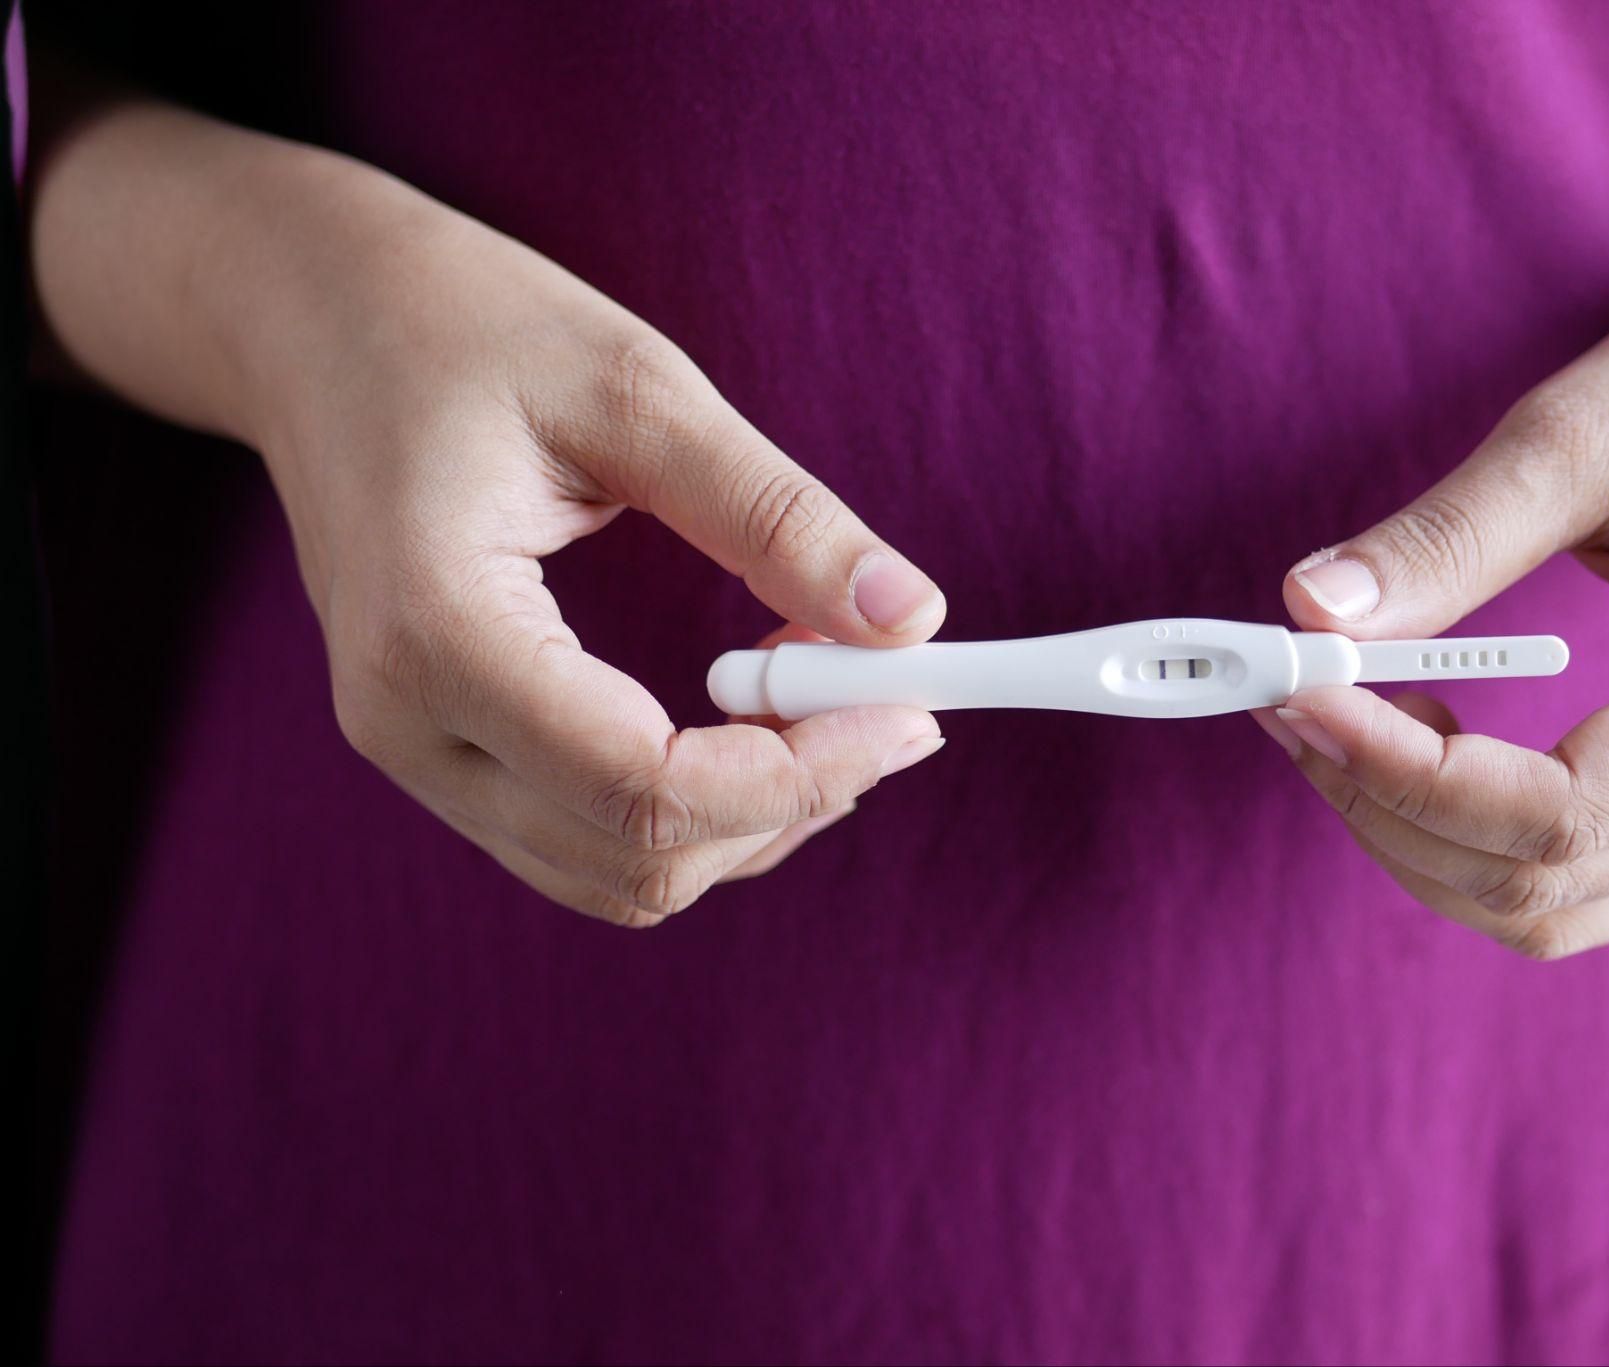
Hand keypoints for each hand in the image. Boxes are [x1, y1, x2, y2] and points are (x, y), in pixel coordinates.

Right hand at [241, 163, 949, 926]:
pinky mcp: (440, 745)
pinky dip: (694, 803)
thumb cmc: (459, 324)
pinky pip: (586, 834)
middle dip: (789, 800)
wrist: (306, 315)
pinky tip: (753, 712)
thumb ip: (774, 516)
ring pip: (617, 873)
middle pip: (637, 861)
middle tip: (886, 695)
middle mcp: (406, 724)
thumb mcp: (637, 388)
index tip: (908, 708)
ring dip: (748, 814)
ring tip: (824, 689)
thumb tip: (909, 622)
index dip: (800, 773)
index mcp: (437, 631)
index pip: (645, 791)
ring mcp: (412, 748)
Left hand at [1253, 240, 1608, 958]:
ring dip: (1410, 833)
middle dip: (1385, 802)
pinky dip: (1456, 828)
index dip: (1404, 772)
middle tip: (1283, 695)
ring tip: (1324, 716)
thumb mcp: (1583, 435)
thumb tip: (1307, 614)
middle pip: (1537, 880)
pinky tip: (1393, 740)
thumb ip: (1449, 539)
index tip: (1296, 691)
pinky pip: (1559, 870)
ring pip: (1541, 903)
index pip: (1557, 813)